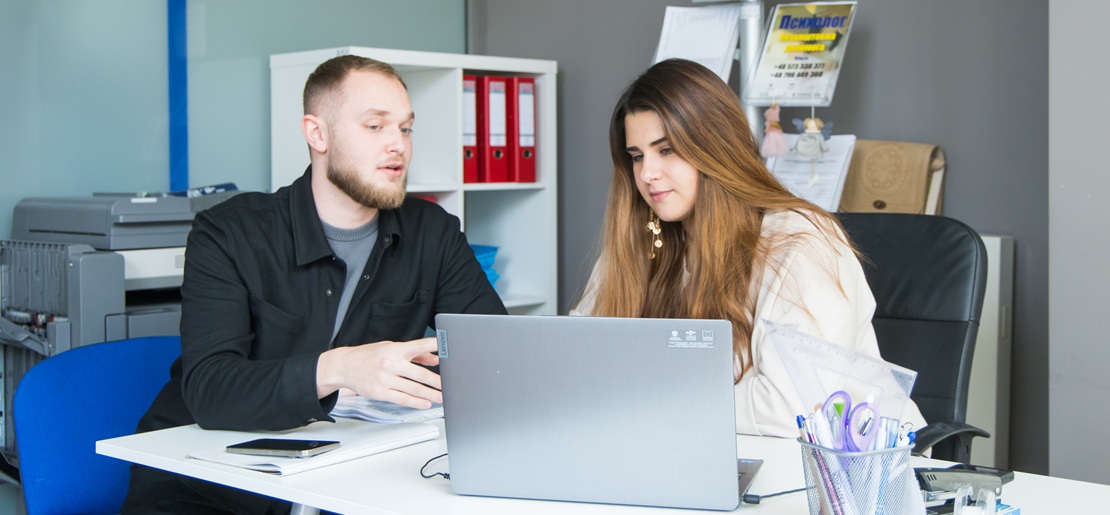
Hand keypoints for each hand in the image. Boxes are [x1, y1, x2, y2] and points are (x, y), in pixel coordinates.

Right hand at [317, 337, 441, 408]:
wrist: (344, 366)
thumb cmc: (369, 355)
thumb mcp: (391, 348)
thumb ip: (415, 354)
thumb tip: (435, 359)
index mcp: (395, 349)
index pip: (419, 346)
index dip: (434, 346)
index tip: (448, 347)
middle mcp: (391, 364)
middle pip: (419, 374)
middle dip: (437, 382)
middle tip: (449, 386)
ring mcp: (385, 379)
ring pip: (413, 389)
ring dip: (430, 395)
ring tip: (441, 397)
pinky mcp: (380, 392)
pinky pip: (402, 399)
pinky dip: (416, 402)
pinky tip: (425, 403)